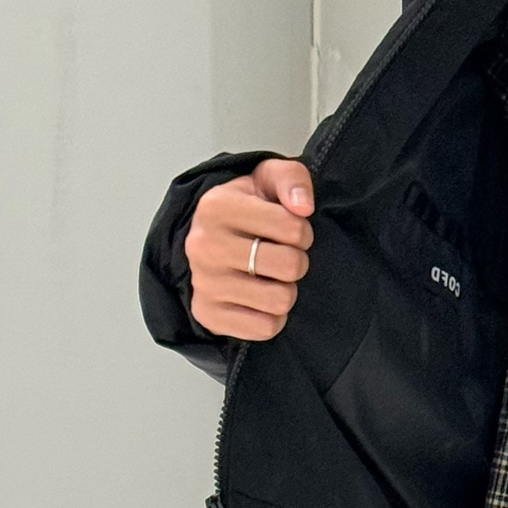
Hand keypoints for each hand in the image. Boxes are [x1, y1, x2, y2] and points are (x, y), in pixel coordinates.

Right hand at [184, 158, 313, 339]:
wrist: (211, 237)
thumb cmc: (246, 208)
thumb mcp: (268, 179)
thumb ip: (292, 178)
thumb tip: (303, 207)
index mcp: (218, 206)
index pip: (293, 228)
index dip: (303, 232)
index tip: (290, 230)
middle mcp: (205, 245)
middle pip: (290, 266)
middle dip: (297, 261)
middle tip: (283, 256)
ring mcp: (204, 282)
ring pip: (280, 300)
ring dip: (286, 290)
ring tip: (271, 277)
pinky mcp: (208, 314)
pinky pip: (265, 328)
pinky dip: (272, 317)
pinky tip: (260, 299)